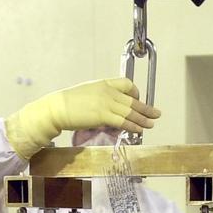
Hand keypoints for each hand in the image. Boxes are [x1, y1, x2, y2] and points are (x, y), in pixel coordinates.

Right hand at [5, 78, 160, 158]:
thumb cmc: (68, 103)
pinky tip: (139, 129)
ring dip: (143, 118)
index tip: (138, 100)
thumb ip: (101, 99)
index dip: (135, 93)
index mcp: (103, 83)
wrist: (57, 108)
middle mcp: (107, 91)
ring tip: (151, 123)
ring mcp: (106, 102)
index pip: (126, 84)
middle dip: (145, 108)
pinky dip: (133, 125)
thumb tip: (110, 112)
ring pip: (130, 111)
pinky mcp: (103, 115)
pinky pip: (123, 121)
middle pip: (132, 99)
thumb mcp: (88, 95)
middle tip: (156, 113)